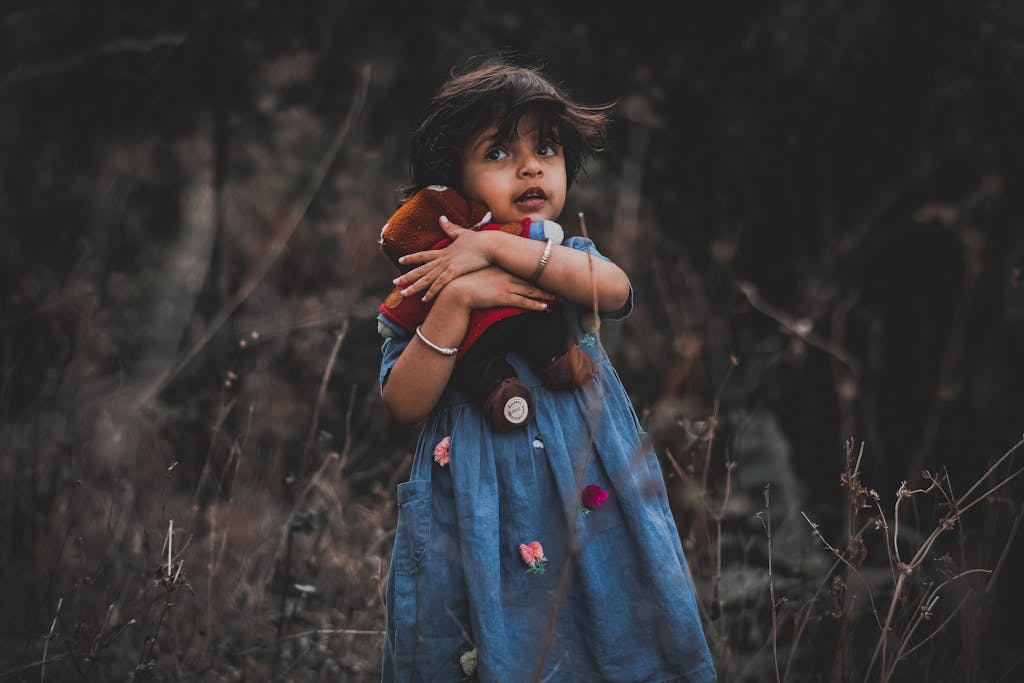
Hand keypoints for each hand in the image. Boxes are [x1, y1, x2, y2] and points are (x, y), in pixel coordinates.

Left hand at [393, 216, 493, 301]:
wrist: (490, 244)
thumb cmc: (481, 240)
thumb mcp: (463, 233)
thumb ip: (451, 228)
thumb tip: (441, 217)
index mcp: (445, 251)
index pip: (424, 255)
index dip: (412, 258)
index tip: (401, 261)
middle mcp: (443, 259)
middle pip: (421, 269)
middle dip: (407, 277)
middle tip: (394, 283)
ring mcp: (448, 266)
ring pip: (426, 279)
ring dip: (414, 287)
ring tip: (402, 294)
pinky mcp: (455, 272)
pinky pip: (440, 284)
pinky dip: (431, 292)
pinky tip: (424, 300)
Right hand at [439, 266, 555, 311]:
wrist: (457, 290)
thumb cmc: (466, 282)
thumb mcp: (479, 273)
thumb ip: (488, 273)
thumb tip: (491, 275)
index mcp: (503, 269)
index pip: (524, 271)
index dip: (537, 274)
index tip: (548, 274)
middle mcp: (508, 276)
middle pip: (532, 281)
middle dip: (547, 285)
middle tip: (561, 286)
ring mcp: (507, 287)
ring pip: (531, 292)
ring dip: (546, 296)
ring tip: (559, 299)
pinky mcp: (504, 298)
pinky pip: (524, 303)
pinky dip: (535, 305)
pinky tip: (545, 308)